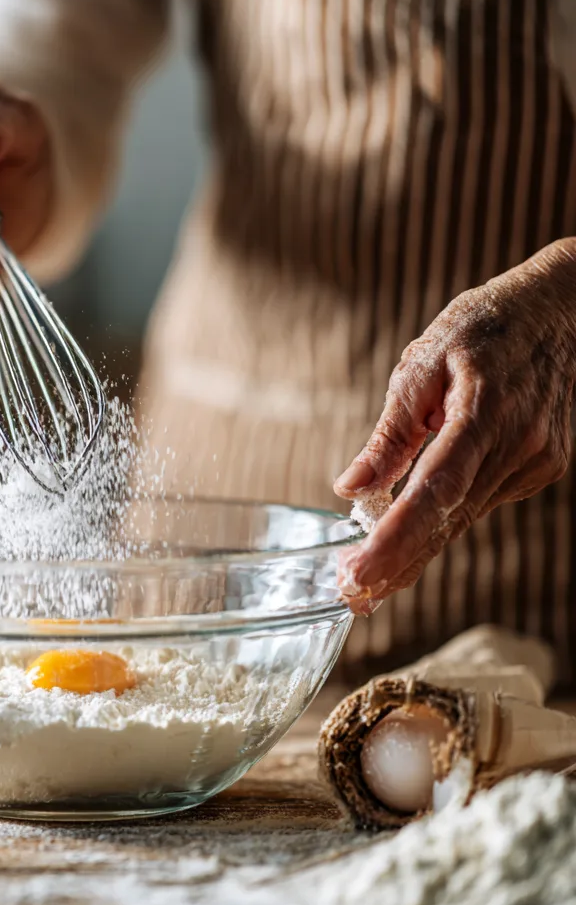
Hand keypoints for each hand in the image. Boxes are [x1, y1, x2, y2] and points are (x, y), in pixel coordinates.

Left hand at [334, 239, 575, 606]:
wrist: (563, 308)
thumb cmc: (485, 326)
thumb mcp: (422, 363)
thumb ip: (389, 434)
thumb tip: (349, 487)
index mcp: (485, 414)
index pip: (434, 493)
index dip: (395, 541)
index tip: (359, 574)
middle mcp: (519, 448)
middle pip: (448, 521)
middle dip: (396, 564)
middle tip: (350, 596)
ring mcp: (537, 464)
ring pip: (463, 520)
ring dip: (413, 552)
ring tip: (363, 580)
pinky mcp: (542, 468)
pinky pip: (480, 502)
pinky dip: (442, 523)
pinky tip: (406, 538)